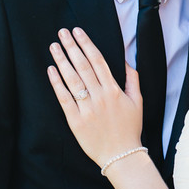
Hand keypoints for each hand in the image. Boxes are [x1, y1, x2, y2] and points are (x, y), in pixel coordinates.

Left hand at [48, 27, 143, 166]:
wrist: (122, 156)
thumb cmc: (130, 128)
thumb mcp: (138, 101)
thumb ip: (132, 79)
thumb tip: (125, 60)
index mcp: (114, 90)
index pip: (98, 60)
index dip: (87, 44)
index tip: (78, 31)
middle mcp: (99, 97)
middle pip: (83, 66)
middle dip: (72, 47)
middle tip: (62, 32)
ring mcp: (86, 109)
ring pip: (72, 80)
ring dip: (62, 61)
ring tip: (54, 46)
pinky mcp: (75, 121)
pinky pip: (64, 99)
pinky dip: (57, 83)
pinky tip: (51, 70)